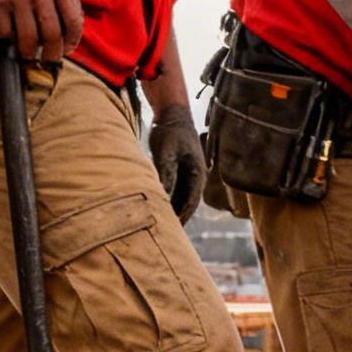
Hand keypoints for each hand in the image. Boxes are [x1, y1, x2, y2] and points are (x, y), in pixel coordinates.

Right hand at [0, 0, 83, 61]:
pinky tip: (6, 29)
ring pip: (27, 37)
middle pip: (52, 34)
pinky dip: (5, 35)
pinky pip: (3, 31)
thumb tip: (71, 24)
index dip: (73, 40)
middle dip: (52, 52)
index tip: (68, 48)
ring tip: (27, 51)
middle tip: (48, 58)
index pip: (74, 20)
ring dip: (28, 50)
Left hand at [147, 103, 205, 222]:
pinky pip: (174, 192)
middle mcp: (195, 178)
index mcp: (197, 174)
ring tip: (158, 226)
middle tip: (163, 236)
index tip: (170, 231)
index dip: (181, 217)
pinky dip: (166, 201)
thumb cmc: (170, 131)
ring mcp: (188, 176)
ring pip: (181, 200)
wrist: (173, 116)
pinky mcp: (178, 173)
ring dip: (171, 211)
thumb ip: (165, 172)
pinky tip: (154, 209)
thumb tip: (162, 193)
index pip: (191, 203)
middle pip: (187, 205)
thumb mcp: (166, 151)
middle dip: (176, 219)